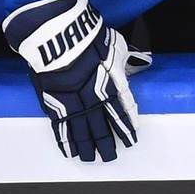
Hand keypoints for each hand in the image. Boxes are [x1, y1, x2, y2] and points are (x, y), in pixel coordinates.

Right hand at [14, 0, 145, 160]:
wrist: (59, 35)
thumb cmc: (90, 36)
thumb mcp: (116, 45)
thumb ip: (126, 60)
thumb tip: (140, 63)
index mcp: (112, 84)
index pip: (123, 111)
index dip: (127, 126)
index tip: (132, 138)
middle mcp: (94, 98)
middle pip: (102, 127)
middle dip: (108, 143)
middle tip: (111, 156)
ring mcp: (73, 102)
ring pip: (82, 131)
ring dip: (88, 146)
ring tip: (91, 158)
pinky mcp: (53, 102)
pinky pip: (61, 128)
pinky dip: (65, 141)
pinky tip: (70, 151)